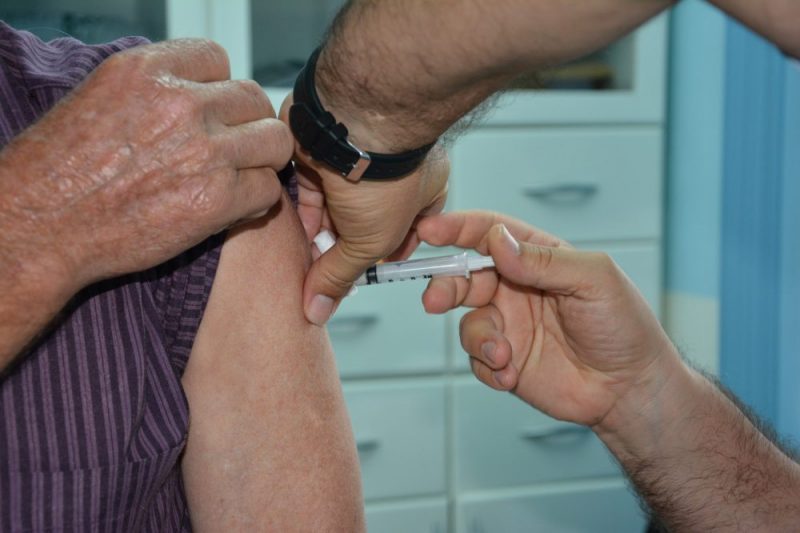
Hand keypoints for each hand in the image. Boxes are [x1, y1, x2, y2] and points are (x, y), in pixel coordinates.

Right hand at [0, 39, 291, 293]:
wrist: (42, 225)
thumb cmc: (62, 167)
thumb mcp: (103, 96)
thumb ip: (158, 87)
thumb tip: (202, 91)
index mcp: (150, 70)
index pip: (219, 59)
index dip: (218, 90)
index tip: (209, 113)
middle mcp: (182, 103)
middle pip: (256, 99)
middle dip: (248, 124)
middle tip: (233, 149)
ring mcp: (204, 151)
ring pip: (275, 142)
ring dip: (262, 161)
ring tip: (239, 177)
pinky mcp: (216, 200)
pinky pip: (268, 191)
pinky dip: (254, 202)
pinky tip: (228, 208)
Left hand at [279, 94, 448, 325]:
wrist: (354, 122)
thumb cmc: (386, 175)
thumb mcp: (370, 242)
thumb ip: (342, 275)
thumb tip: (319, 308)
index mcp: (422, 190)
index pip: (405, 233)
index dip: (383, 257)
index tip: (360, 277)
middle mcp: (390, 174)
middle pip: (362, 223)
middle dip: (341, 248)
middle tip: (322, 272)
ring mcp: (355, 160)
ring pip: (332, 206)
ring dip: (318, 230)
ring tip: (301, 253)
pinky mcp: (322, 149)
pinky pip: (308, 185)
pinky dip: (301, 207)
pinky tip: (290, 224)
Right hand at [416, 211, 677, 427]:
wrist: (630, 389)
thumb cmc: (623, 325)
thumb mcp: (594, 279)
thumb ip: (544, 260)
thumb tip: (498, 242)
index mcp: (537, 257)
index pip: (490, 233)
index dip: (457, 228)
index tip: (429, 230)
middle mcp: (517, 288)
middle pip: (465, 277)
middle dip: (446, 286)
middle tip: (435, 301)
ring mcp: (510, 325)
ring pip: (468, 322)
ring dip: (479, 338)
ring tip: (504, 354)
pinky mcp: (506, 361)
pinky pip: (477, 359)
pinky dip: (487, 367)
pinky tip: (511, 375)